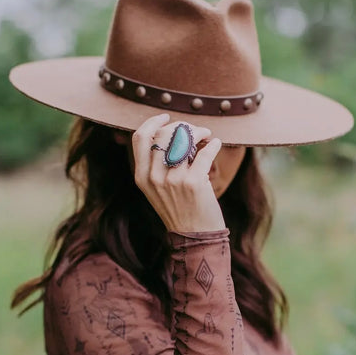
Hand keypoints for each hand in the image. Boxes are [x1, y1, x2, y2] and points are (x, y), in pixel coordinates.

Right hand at [132, 113, 225, 232]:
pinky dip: (213, 144)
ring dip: (199, 132)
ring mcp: (174, 180)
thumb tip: (170, 131)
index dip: (154, 122)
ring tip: (206, 136)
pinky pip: (205, 151)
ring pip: (184, 139)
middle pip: (164, 133)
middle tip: (194, 130)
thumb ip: (156, 164)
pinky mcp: (194, 182)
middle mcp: (154, 178)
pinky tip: (215, 144)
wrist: (194, 236)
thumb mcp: (157, 189)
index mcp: (142, 177)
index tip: (167, 118)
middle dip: (181, 126)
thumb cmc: (179, 209)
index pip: (140, 138)